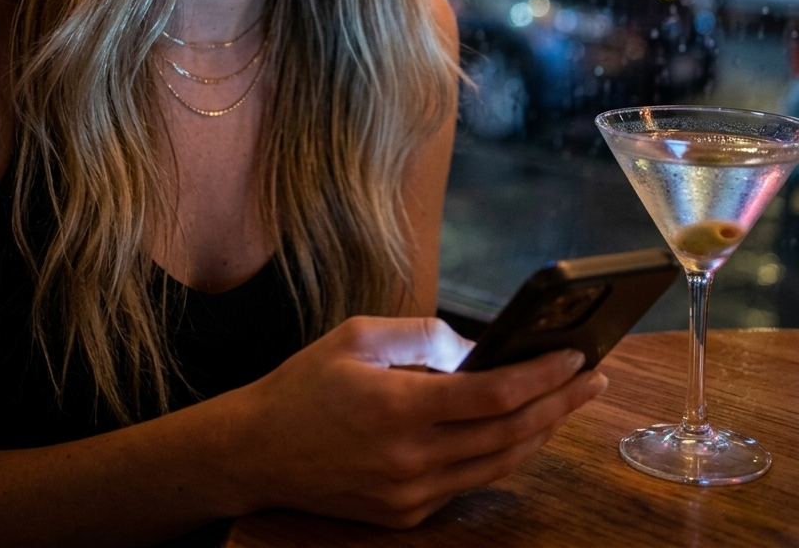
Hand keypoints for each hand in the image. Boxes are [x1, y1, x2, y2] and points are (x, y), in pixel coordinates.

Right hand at [225, 316, 606, 527]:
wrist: (256, 452)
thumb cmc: (304, 385)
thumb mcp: (356, 337)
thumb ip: (421, 335)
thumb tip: (475, 347)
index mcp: (398, 408)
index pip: (493, 395)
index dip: (542, 375)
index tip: (576, 354)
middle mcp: (411, 460)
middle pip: (510, 434)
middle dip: (560, 403)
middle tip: (595, 377)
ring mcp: (410, 495)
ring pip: (498, 465)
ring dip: (541, 432)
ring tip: (569, 401)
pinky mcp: (406, 515)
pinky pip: (469, 483)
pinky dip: (503, 454)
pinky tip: (521, 430)